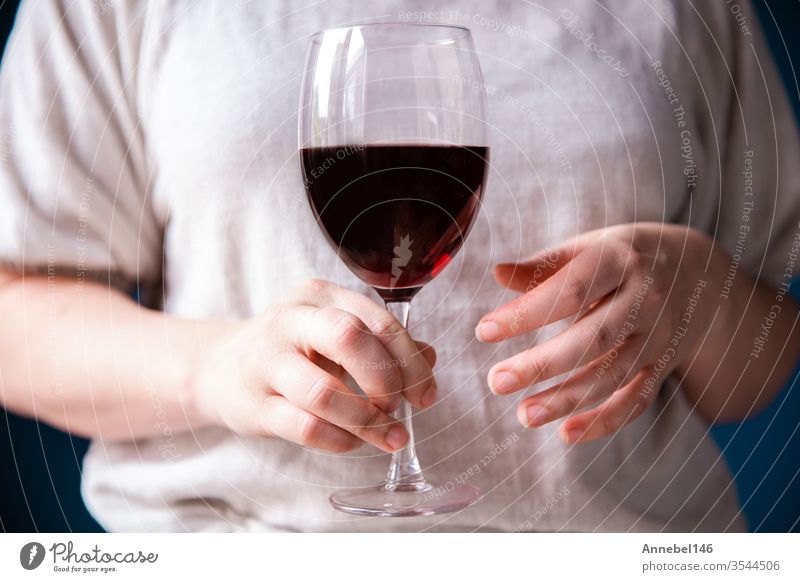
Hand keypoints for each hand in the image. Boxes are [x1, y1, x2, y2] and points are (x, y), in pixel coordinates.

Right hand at [189, 279, 436, 452]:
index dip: (410, 361)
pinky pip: (304, 427)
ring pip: (324, 392)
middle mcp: (290, 320)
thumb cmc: (295, 351)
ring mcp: (267, 362)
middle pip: (348, 338)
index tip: (426, 394)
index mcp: (319, 296)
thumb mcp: (336, 336)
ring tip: (386, 434)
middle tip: (397, 406)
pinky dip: (339, 440)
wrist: (223, 370)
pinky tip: (352, 442)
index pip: (377, 321)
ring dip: (365, 420)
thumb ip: (383, 344)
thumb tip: (429, 359)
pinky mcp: (254, 405)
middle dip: (385, 379)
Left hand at [476, 223, 716, 443]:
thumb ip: (544, 264)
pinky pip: (636, 400)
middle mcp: (645, 300)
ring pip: (613, 376)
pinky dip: (604, 422)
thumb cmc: (624, 256)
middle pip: (593, 339)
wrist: (700, 272)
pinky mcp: (664, 365)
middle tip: (496, 382)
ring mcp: (659, 336)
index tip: (483, 331)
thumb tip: (496, 272)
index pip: (570, 291)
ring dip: (567, 400)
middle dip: (542, 365)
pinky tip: (566, 433)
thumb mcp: (589, 246)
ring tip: (523, 415)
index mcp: (620, 260)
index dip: (526, 314)